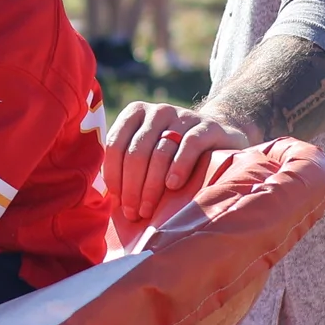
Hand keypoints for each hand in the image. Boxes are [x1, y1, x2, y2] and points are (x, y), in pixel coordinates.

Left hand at [101, 101, 255, 220]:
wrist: (217, 138)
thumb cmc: (172, 153)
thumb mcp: (147, 152)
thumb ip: (127, 165)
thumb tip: (107, 199)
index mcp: (135, 113)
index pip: (116, 144)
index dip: (114, 175)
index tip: (118, 202)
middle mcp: (157, 111)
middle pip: (136, 152)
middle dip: (132, 187)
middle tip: (134, 213)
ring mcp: (183, 116)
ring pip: (160, 152)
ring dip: (152, 186)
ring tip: (149, 209)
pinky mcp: (207, 127)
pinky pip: (189, 146)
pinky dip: (178, 167)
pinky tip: (172, 186)